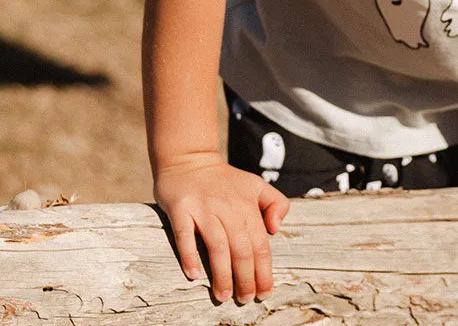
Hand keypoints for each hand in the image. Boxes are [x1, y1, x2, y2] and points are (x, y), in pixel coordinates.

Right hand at [154, 152, 289, 302]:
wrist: (189, 158)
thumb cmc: (225, 179)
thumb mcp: (256, 185)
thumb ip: (276, 203)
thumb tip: (276, 229)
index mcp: (248, 204)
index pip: (260, 243)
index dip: (264, 270)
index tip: (265, 292)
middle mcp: (228, 206)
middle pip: (241, 248)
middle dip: (245, 278)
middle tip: (245, 300)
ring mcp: (204, 207)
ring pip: (217, 245)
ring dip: (221, 274)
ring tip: (223, 296)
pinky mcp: (181, 207)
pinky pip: (185, 234)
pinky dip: (189, 255)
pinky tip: (194, 275)